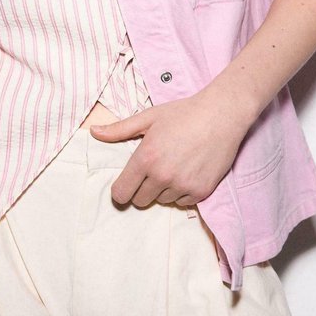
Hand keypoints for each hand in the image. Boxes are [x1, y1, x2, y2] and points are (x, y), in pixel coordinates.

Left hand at [89, 84, 252, 208]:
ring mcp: (183, 185)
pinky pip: (182, 202)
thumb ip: (119, 129)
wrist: (221, 115)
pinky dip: (182, 191)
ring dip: (163, 189)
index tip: (124, 186)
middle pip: (140, 200)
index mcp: (145, 158)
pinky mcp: (201, 192)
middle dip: (141, 188)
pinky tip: (188, 171)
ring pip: (162, 201)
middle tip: (152, 170)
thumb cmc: (183, 113)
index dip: (120, 191)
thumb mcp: (148, 117)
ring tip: (174, 165)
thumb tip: (94, 132)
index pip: (121, 193)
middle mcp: (162, 176)